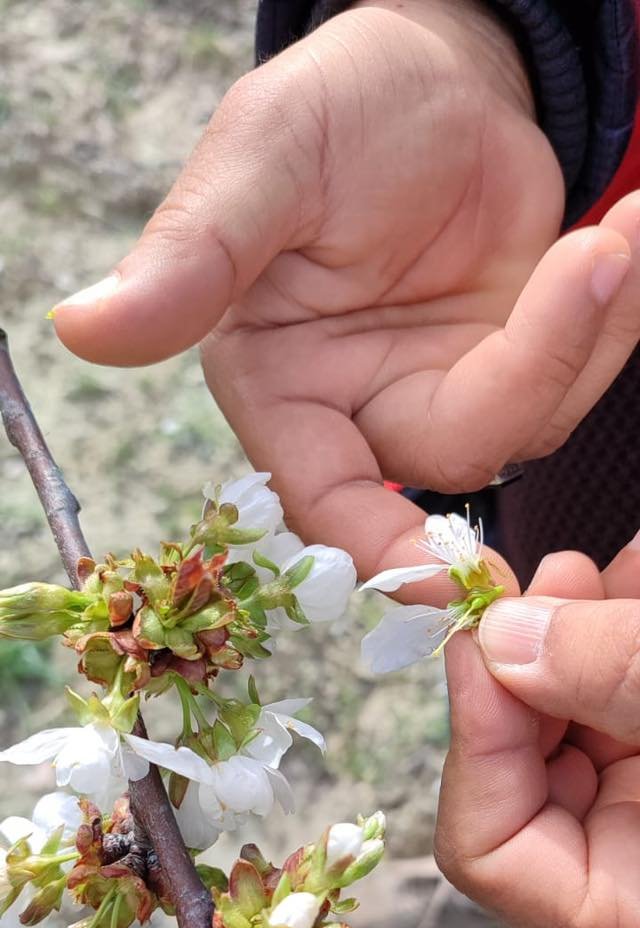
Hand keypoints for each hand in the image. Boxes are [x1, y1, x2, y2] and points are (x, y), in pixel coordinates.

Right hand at [50, 0, 639, 582]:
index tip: (444, 575)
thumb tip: (81, 329)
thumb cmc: (338, 108)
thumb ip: (194, 257)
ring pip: (529, 422)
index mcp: (282, 387)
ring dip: (587, 328)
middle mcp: (361, 411)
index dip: (376, 547)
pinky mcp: (518, 364)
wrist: (441, 73)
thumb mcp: (264, 162)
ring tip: (613, 225)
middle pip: (451, 463)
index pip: (323, 497)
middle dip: (534, 374)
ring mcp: (446, 393)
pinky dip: (612, 312)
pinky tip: (624, 234)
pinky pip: (578, 375)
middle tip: (598, 259)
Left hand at [436, 535, 639, 927]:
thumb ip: (619, 682)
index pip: (487, 850)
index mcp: (625, 924)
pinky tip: (633, 581)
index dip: (478, 733)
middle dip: (533, 661)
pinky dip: (621, 640)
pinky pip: (620, 709)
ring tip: (616, 568)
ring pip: (575, 725)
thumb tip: (504, 633)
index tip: (495, 633)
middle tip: (562, 574)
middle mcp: (623, 877)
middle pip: (526, 769)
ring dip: (582, 634)